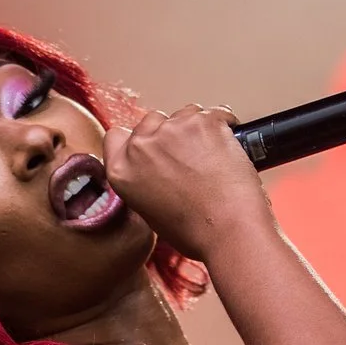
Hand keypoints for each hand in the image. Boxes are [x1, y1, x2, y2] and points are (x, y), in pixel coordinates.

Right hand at [102, 104, 273, 263]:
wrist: (229, 229)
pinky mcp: (203, 122)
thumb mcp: (150, 212)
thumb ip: (144, 181)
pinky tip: (228, 146)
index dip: (138, 139)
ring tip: (212, 157)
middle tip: (190, 156)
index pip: (117, 137)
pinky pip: (215, 113)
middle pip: (152, 121)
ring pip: (184, 114)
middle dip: (170, 134)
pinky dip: (224, 125)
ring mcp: (171, 130)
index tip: (152, 145)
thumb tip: (158, 170)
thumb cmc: (196, 231)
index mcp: (121, 170)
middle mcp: (140, 147)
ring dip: (196, 129)